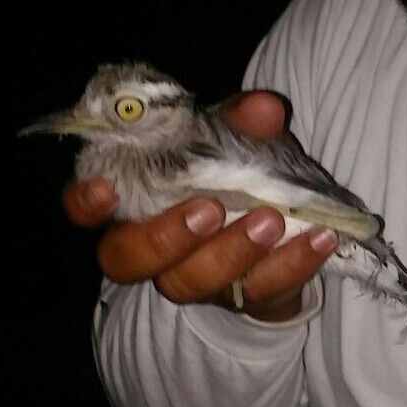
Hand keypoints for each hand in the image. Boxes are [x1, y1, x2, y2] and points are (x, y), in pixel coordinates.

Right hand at [62, 91, 337, 321]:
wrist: (268, 230)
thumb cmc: (229, 178)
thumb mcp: (229, 142)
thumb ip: (237, 125)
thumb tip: (263, 110)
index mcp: (134, 206)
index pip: (87, 211)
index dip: (87, 204)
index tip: (106, 189)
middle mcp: (153, 250)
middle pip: (128, 261)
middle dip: (165, 238)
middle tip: (208, 209)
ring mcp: (194, 279)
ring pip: (191, 283)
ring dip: (231, 254)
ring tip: (272, 221)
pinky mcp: (240, 297)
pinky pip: (259, 290)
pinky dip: (292, 264)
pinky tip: (320, 236)